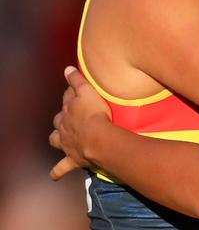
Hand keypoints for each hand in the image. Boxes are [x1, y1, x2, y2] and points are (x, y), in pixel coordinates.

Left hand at [49, 66, 111, 180]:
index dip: (71, 97)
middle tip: (69, 117)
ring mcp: (66, 144)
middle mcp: (64, 128)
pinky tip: (55, 175)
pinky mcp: (72, 160)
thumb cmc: (94, 113)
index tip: (75, 93)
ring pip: (56, 141)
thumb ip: (77, 80)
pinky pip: (61, 168)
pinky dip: (57, 172)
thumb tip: (66, 69)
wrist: (97, 138)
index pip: (68, 101)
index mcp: (68, 111)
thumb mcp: (87, 91)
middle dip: (61, 119)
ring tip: (59, 140)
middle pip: (59, 121)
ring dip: (57, 140)